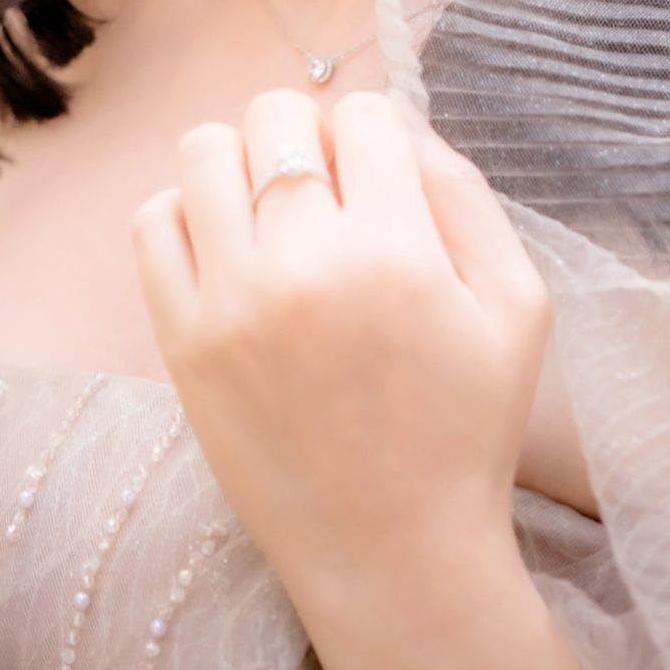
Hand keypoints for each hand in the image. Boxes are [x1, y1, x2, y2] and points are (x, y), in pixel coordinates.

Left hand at [131, 86, 552, 602]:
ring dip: (242, 165)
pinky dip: (187, 215)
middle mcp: (304, 265)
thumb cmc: (466, 429)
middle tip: (329, 202)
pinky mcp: (180, 342)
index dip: (378, 139)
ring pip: (203, 151)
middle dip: (307, 138)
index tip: (382, 189)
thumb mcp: (516, 306)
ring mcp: (230, 303)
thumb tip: (398, 124)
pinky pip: (153, 221)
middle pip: (275, 114)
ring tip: (273, 219)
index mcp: (397, 251)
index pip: (364, 113)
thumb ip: (465, 195)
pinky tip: (230, 254)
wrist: (393, 556)